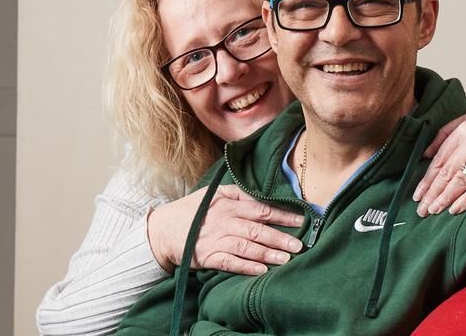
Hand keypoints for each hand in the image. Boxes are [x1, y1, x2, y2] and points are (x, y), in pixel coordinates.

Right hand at [148, 185, 303, 274]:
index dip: (282, 216)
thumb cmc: (193, 210)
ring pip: (247, 247)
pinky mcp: (208, 257)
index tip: (301, 221)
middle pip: (258, 230)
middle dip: (280, 238)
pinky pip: (231, 263)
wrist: (164, 229)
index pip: (261, 210)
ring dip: (268, 254)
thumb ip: (238, 195)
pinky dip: (246, 267)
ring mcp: (216, 240)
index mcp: (229, 204)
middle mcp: (225, 221)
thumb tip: (261, 196)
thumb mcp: (215, 194)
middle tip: (299, 245)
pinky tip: (261, 271)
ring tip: (286, 259)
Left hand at [413, 105, 465, 216]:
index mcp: (463, 130)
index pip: (439, 159)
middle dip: (431, 193)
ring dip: (444, 199)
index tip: (417, 194)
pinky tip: (455, 210)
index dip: (426, 179)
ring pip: (460, 181)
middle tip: (421, 210)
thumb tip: (426, 153)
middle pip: (446, 172)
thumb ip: (446, 132)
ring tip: (432, 211)